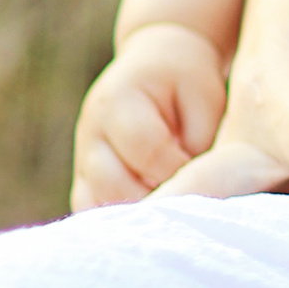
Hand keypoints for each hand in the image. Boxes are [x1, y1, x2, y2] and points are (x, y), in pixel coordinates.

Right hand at [72, 23, 227, 209]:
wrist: (153, 65)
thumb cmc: (185, 80)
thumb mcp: (203, 95)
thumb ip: (199, 138)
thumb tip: (192, 186)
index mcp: (117, 101)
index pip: (146, 149)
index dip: (178, 170)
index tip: (206, 179)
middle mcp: (91, 132)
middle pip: (112, 184)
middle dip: (154, 199)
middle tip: (188, 206)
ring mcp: (82, 158)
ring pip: (94, 204)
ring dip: (135, 216)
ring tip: (170, 215)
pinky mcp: (83, 178)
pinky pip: (89, 210)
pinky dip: (118, 222)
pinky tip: (149, 222)